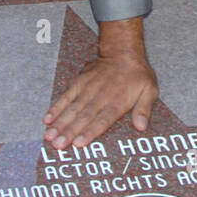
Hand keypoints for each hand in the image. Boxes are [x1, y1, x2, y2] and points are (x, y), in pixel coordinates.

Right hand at [43, 54, 158, 149]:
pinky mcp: (78, 83)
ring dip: (60, 123)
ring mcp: (87, 90)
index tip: (78, 144)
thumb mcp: (149, 90)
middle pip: (83, 117)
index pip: (102, 120)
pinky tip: (47, 119)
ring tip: (49, 136)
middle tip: (57, 145)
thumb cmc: (137, 75)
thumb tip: (141, 126)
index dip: (89, 132)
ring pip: (71, 109)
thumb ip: (144, 109)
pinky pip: (65, 97)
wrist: (122, 52)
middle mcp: (100, 97)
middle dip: (69, 132)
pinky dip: (56, 108)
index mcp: (117, 102)